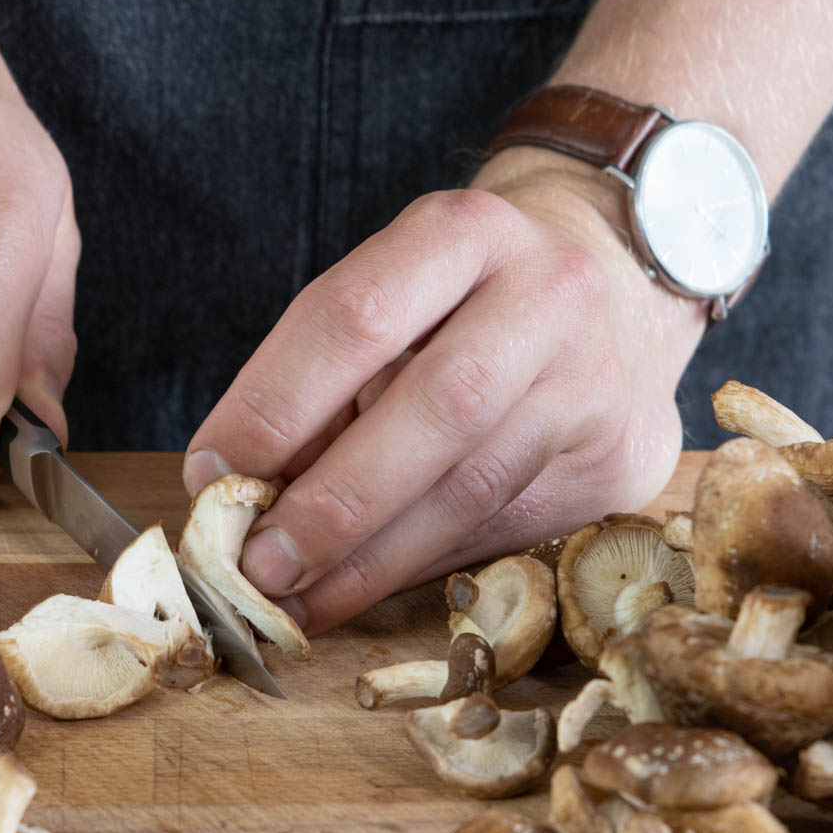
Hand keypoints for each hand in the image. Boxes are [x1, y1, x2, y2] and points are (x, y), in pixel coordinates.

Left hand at [183, 147, 705, 633]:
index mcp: (468, 232)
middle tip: (259, 565)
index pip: (356, 313)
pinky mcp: (619, 456)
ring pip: (476, 486)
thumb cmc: (471, 298)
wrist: (620, 291)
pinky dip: (420, 564)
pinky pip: (506, 526)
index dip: (276, 401)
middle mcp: (549, 294)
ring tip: (298, 600)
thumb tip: (239, 486)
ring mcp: (596, 377)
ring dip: (373, 558)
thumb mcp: (401, 294)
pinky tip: (361, 587)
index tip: (212, 472)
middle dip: (336, 500)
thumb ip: (329, 380)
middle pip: (437, 407)